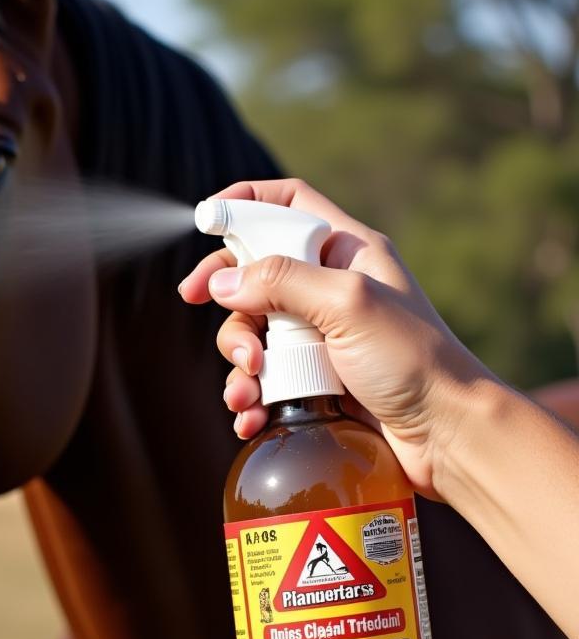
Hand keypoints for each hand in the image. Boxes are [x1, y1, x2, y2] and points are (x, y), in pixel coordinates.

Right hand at [178, 178, 493, 498]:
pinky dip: (249, 397)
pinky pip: (263, 380)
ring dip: (237, 359)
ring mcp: (319, 338)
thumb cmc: (413, 361)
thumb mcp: (348, 304)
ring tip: (249, 389)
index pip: (288, 204)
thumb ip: (281, 282)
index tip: (204, 220)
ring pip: (252, 332)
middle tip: (192, 298)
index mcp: (346, 252)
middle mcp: (329, 290)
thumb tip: (222, 281)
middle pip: (254, 272)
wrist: (445, 435)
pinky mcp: (312, 381)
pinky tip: (250, 416)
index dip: (245, 203)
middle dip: (225, 292)